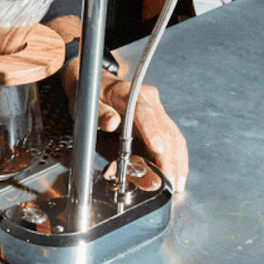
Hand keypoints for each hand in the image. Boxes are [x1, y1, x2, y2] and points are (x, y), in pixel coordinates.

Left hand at [59, 54, 188, 194]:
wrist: (95, 81)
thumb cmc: (90, 94)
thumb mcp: (86, 103)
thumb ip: (99, 113)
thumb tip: (111, 122)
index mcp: (126, 91)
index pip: (143, 110)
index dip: (151, 130)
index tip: (158, 149)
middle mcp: (147, 98)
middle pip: (164, 127)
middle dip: (167, 156)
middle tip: (167, 180)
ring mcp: (156, 107)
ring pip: (173, 134)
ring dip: (176, 160)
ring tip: (175, 183)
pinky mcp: (160, 117)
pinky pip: (173, 137)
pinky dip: (177, 156)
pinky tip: (177, 173)